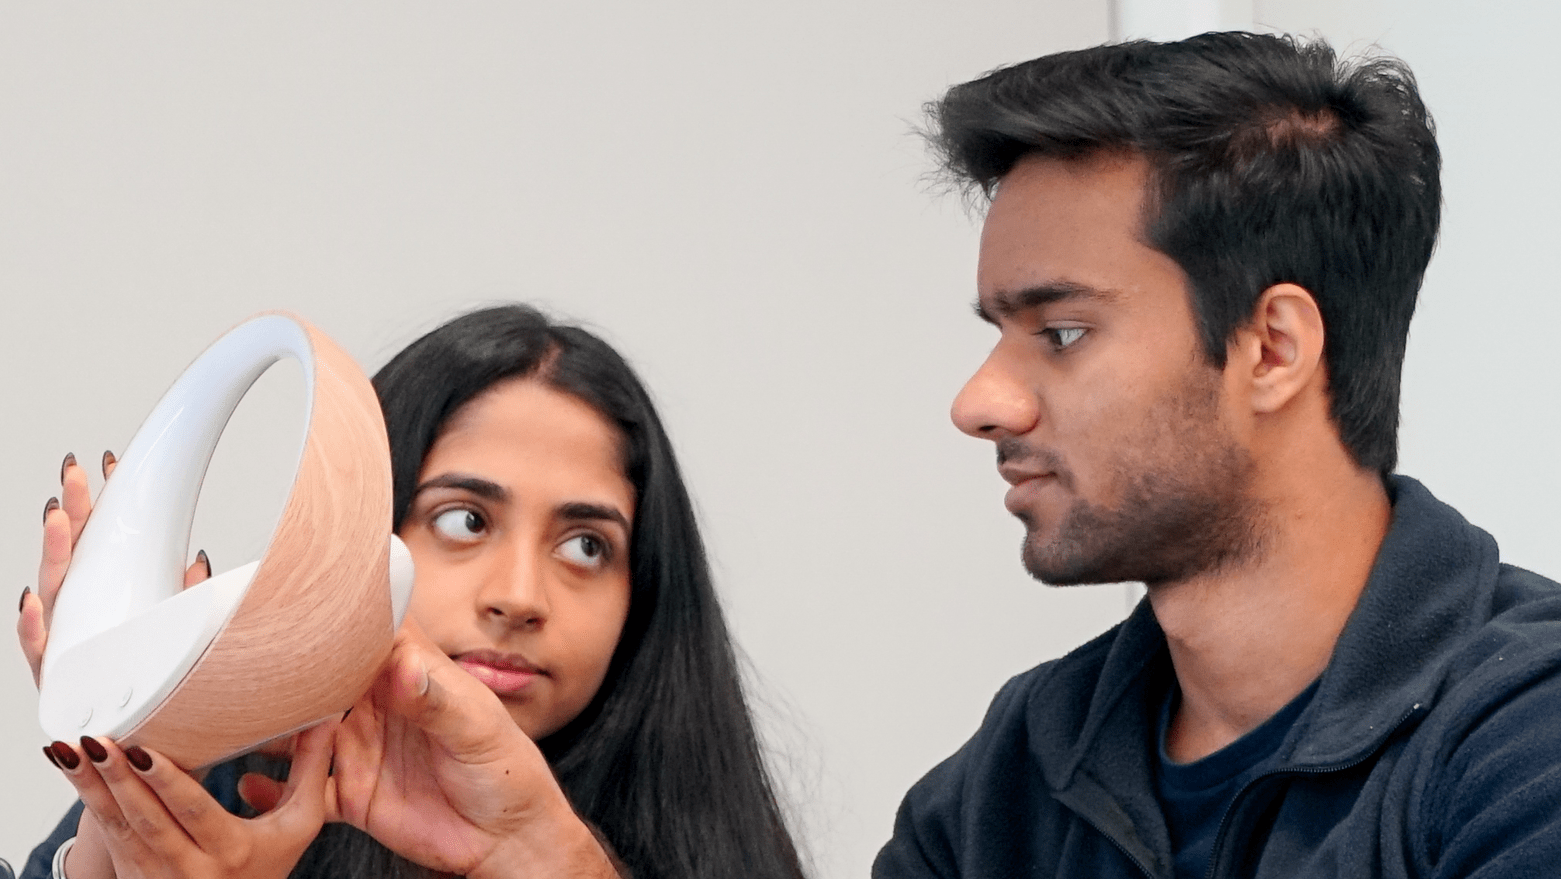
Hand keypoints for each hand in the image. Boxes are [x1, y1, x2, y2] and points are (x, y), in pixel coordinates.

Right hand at [18, 452, 210, 686]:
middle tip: (78, 474)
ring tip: (58, 518)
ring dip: (54, 553)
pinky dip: (34, 627)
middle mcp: (76, 614)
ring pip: (53, 592)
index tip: (111, 465)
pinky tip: (33, 603)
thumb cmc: (150, 687)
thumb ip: (180, 598)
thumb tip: (198, 563)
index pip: (99, 542)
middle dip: (73, 512)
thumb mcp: (174, 634)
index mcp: (101, 597)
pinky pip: (40, 651)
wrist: (133, 746)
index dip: (101, 505)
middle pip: (72, 556)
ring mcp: (62, 642)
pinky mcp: (53, 680)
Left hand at [41, 723, 333, 878]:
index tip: (144, 750)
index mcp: (232, 852)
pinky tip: (72, 771)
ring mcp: (156, 874)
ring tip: (71, 749)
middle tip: (96, 738)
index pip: (193, 813)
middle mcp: (190, 868)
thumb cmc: (266, 866)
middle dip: (117, 777)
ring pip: (117, 827)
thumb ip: (310, 771)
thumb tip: (328, 717)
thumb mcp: (299, 824)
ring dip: (91, 787)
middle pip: (147, 819)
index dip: (167, 782)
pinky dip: (87, 802)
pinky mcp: (133, 873)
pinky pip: (106, 837)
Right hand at [244, 625, 616, 878]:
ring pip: (298, 731)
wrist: (507, 839)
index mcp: (410, 675)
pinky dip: (272, 792)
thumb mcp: (478, 728)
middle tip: (231, 648)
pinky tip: (246, 786)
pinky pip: (301, 792)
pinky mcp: (351, 795)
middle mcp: (377, 706)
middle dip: (280, 663)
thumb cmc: (508, 773)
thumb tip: (403, 667)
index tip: (290, 588)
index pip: (367, 630)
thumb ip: (436, 699)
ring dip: (265, 725)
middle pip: (319, 676)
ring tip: (223, 713)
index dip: (334, 608)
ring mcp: (359, 749)